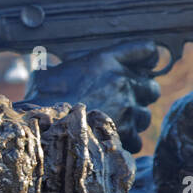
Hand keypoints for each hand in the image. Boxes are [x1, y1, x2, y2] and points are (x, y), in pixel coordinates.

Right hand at [20, 39, 161, 152]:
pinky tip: (109, 140)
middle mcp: (121, 82)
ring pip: (144, 116)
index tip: (142, 65)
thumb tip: (58, 68)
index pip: (147, 50)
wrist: (43, 124)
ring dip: (132, 121)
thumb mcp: (50, 71)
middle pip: (151, 87)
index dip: (147, 58)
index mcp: (106, 60)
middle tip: (124, 101)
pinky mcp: (125, 134)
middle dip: (140, 95)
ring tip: (113, 125)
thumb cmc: (41, 98)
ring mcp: (126, 108)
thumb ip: (65, 69)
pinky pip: (136, 139)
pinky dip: (124, 142)